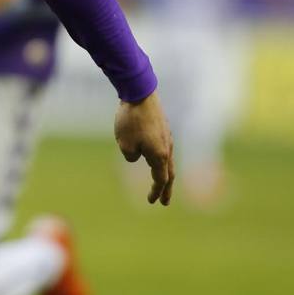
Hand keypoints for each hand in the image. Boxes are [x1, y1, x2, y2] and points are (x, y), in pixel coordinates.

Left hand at [114, 91, 174, 205]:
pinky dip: (161, 159)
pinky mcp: (162, 127)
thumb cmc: (131, 120)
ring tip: (161, 181)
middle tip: (164, 201)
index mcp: (160, 155)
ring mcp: (166, 136)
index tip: (153, 202)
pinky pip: (163, 148)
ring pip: (167, 160)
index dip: (156, 191)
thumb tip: (137, 155)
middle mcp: (167, 147)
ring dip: (164, 173)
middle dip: (166, 188)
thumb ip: (131, 156)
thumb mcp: (124, 145)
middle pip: (169, 173)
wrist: (139, 92)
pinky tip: (154, 157)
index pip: (160, 179)